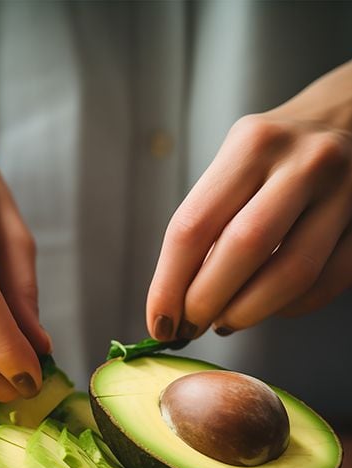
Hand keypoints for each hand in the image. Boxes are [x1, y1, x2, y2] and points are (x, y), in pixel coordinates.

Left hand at [147, 61, 351, 341]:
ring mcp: (348, 190)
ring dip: (247, 312)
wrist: (350, 116)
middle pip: (243, 249)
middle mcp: (304, 161)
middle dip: (206, 302)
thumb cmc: (273, 157)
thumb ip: (206, 225)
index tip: (159, 323)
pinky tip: (269, 308)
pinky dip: (290, 308)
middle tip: (190, 326)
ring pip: (291, 274)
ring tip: (225, 322)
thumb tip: (174, 304)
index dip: (168, 285)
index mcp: (252, 144)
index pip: (193, 226)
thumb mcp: (233, 167)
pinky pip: (327, 283)